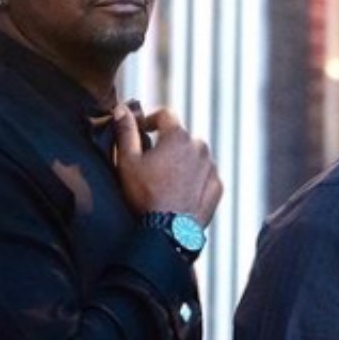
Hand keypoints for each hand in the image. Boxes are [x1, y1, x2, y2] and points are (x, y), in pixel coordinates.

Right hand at [112, 104, 222, 225]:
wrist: (168, 231)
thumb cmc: (145, 195)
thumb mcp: (127, 161)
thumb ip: (125, 131)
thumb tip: (121, 109)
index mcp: (178, 137)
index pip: (165, 115)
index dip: (151, 119)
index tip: (142, 129)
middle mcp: (200, 148)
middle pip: (181, 137)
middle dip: (167, 143)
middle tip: (151, 160)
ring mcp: (211, 168)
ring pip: (195, 156)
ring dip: (182, 160)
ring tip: (165, 178)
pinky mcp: (217, 186)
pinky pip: (205, 175)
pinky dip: (194, 178)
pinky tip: (179, 191)